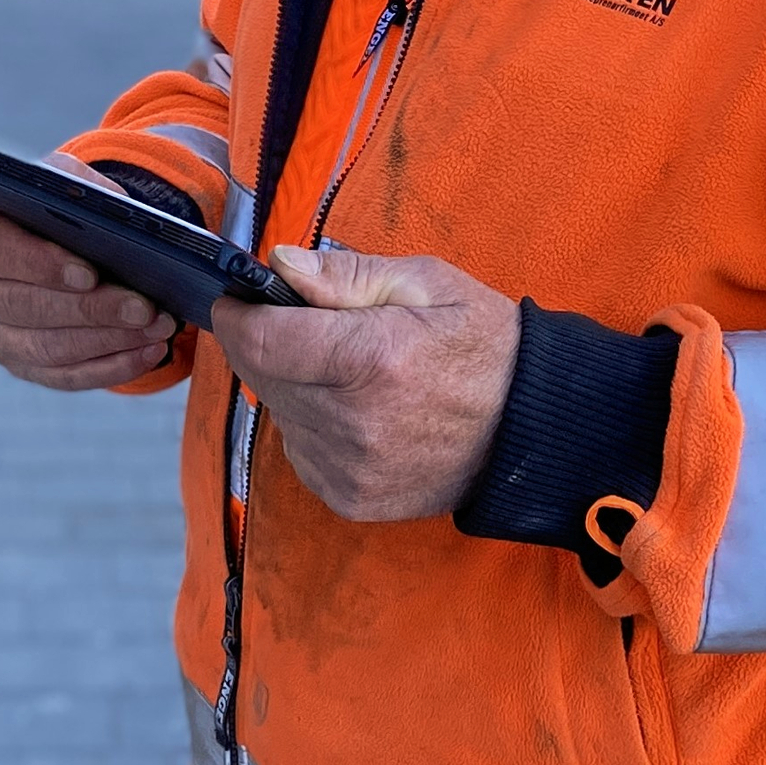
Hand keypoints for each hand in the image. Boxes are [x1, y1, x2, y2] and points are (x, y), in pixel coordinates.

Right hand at [0, 154, 179, 390]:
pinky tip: (146, 353)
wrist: (40, 240)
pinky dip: (109, 368)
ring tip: (156, 329)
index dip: (41, 265)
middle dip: (92, 310)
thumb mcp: (56, 180)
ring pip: (47, 349)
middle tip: (144, 308)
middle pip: (27, 307)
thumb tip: (117, 209)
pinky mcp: (16, 363)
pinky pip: (63, 376)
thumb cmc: (49, 207)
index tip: (89, 274)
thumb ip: (77, 186)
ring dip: (108, 342)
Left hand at [205, 246, 518, 521]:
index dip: (237, 315)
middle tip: (307, 326)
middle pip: (262, 376)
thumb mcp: (424, 282)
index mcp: (372, 358)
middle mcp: (355, 422)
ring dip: (293, 386)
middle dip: (268, 344)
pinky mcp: (352, 499)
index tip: (239, 299)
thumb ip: (343, 274)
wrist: (528, 427)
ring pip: (278, 414)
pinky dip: (312, 425)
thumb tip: (279, 265)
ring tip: (346, 370)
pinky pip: (299, 450)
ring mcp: (352, 469)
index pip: (258, 341)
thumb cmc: (481, 344)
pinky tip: (355, 409)